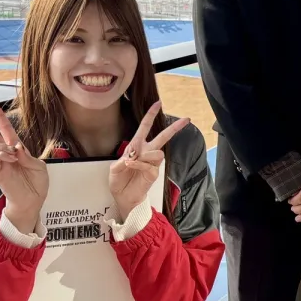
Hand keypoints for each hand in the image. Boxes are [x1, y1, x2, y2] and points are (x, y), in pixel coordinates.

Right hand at [0, 102, 48, 234]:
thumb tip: (16, 146)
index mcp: (17, 148)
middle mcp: (6, 153)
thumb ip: (28, 156)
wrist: (32, 200)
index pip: (5, 129)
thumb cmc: (36, 183)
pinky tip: (10, 157)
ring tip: (11, 152)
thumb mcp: (39, 166)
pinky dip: (0, 154)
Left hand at [109, 101, 190, 221]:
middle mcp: (146, 152)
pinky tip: (131, 165)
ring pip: (158, 152)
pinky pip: (150, 164)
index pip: (145, 127)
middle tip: (186, 119)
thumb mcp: (114, 168)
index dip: (151, 115)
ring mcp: (151, 163)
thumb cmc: (118, 181)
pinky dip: (139, 164)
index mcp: (136, 146)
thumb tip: (132, 155)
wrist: (122, 197)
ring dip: (145, 155)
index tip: (158, 103)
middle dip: (174, 128)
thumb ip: (122, 160)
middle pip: (163, 137)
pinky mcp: (154, 173)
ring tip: (132, 162)